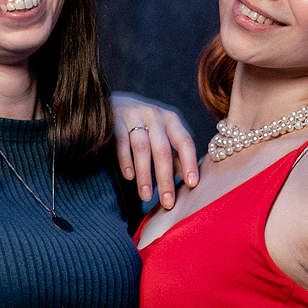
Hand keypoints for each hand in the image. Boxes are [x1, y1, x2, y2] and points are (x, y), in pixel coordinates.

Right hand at [111, 92, 197, 208]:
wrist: (115, 103)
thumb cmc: (145, 125)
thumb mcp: (163, 136)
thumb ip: (175, 156)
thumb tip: (189, 181)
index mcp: (172, 120)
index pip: (185, 142)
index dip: (189, 163)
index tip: (192, 185)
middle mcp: (155, 116)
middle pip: (163, 150)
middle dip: (165, 179)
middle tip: (167, 203)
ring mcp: (134, 116)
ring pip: (142, 148)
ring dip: (145, 175)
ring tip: (146, 196)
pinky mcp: (115, 120)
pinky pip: (121, 142)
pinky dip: (126, 160)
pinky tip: (129, 177)